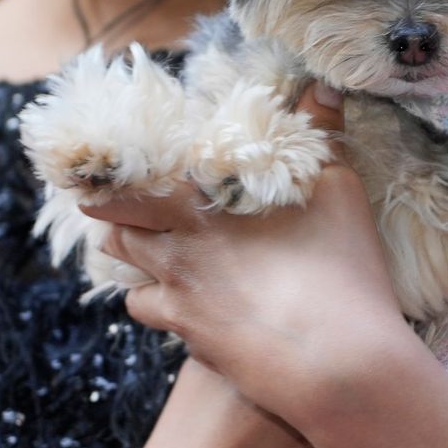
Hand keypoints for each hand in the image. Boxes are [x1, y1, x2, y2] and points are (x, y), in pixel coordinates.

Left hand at [80, 83, 411, 427]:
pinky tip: (177, 299)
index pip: (135, 178)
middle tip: (110, 202)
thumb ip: (322, 131)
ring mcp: (179, 294)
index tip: (104, 167)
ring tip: (146, 248)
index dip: (114, 172)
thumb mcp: (339, 189)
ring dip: (131, 255)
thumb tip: (320, 84)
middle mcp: (179, 244)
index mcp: (205, 200)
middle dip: (110, 211)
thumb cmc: (343, 269)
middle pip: (116, 223)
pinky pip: (148, 312)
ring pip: (127, 270)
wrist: (339, 363)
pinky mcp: (189, 336)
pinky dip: (156, 302)